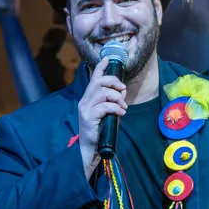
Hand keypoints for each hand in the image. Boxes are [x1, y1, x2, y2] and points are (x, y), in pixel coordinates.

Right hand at [77, 56, 126, 176]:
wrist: (90, 149)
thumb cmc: (99, 132)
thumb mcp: (106, 113)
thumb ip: (110, 102)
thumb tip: (122, 93)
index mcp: (88, 98)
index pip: (94, 78)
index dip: (101, 67)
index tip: (108, 59)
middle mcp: (84, 101)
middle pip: (99, 82)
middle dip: (114, 83)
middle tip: (123, 92)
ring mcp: (85, 108)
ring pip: (103, 92)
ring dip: (117, 98)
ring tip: (123, 107)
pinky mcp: (89, 117)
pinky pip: (105, 106)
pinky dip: (116, 108)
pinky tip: (120, 113)